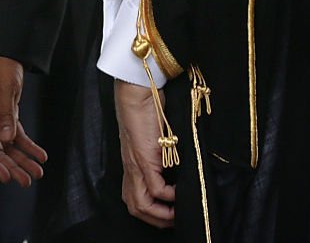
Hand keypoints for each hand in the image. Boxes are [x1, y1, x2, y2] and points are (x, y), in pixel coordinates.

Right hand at [0, 56, 46, 186]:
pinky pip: (18, 136)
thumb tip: (7, 138)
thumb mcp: (4, 88)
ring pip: (8, 146)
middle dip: (11, 166)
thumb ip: (5, 114)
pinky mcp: (8, 116)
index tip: (5, 176)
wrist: (8, 51)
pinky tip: (39, 154)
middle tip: (25, 179)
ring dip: (22, 159)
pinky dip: (28, 146)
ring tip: (36, 171)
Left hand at [114, 80, 174, 228]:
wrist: (136, 89)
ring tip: (178, 212)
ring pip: (141, 204)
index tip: (167, 213)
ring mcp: (136, 164)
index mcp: (131, 162)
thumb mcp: (152, 133)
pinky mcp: (144, 158)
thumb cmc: (146, 105)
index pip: (131, 196)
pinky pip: (155, 189)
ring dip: (161, 214)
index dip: (148, 211)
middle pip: (135, 206)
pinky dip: (168, 196)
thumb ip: (159, 150)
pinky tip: (179, 191)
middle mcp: (131, 166)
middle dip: (156, 220)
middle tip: (175, 219)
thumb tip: (177, 160)